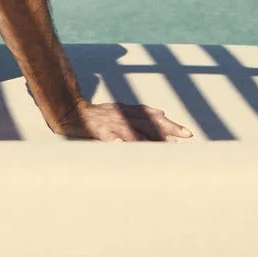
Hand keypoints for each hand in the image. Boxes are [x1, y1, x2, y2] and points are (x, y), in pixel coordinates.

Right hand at [60, 102, 190, 141]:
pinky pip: (105, 135)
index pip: (154, 117)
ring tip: (159, 146)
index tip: (187, 134)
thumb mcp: (121, 111)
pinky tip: (120, 146)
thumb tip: (162, 113)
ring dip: (146, 138)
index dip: (171, 125)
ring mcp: (109, 121)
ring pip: (130, 129)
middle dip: (166, 130)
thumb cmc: (98, 116)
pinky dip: (113, 140)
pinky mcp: (95, 129)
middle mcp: (122, 114)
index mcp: (128, 111)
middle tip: (182, 140)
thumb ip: (140, 113)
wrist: (70, 111)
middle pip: (147, 122)